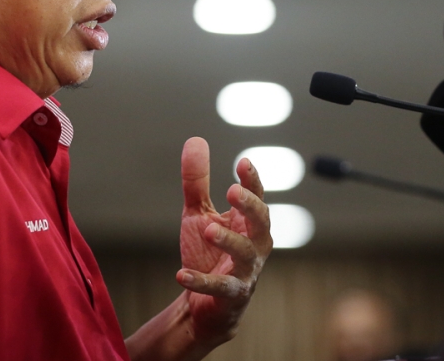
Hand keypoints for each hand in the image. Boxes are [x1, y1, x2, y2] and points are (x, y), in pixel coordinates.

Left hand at [176, 137, 271, 350]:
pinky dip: (202, 281)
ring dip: (228, 241)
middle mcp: (255, 245)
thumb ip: (197, 182)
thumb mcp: (198, 213)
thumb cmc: (207, 252)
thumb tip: (196, 140)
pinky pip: (221, 287)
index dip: (252, 180)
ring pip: (246, 254)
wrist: (203, 302)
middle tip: (232, 191)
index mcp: (249, 222)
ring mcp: (246, 271)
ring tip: (208, 229)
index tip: (243, 163)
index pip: (257, 197)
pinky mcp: (232, 295)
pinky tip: (181, 275)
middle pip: (262, 222)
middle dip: (250, 206)